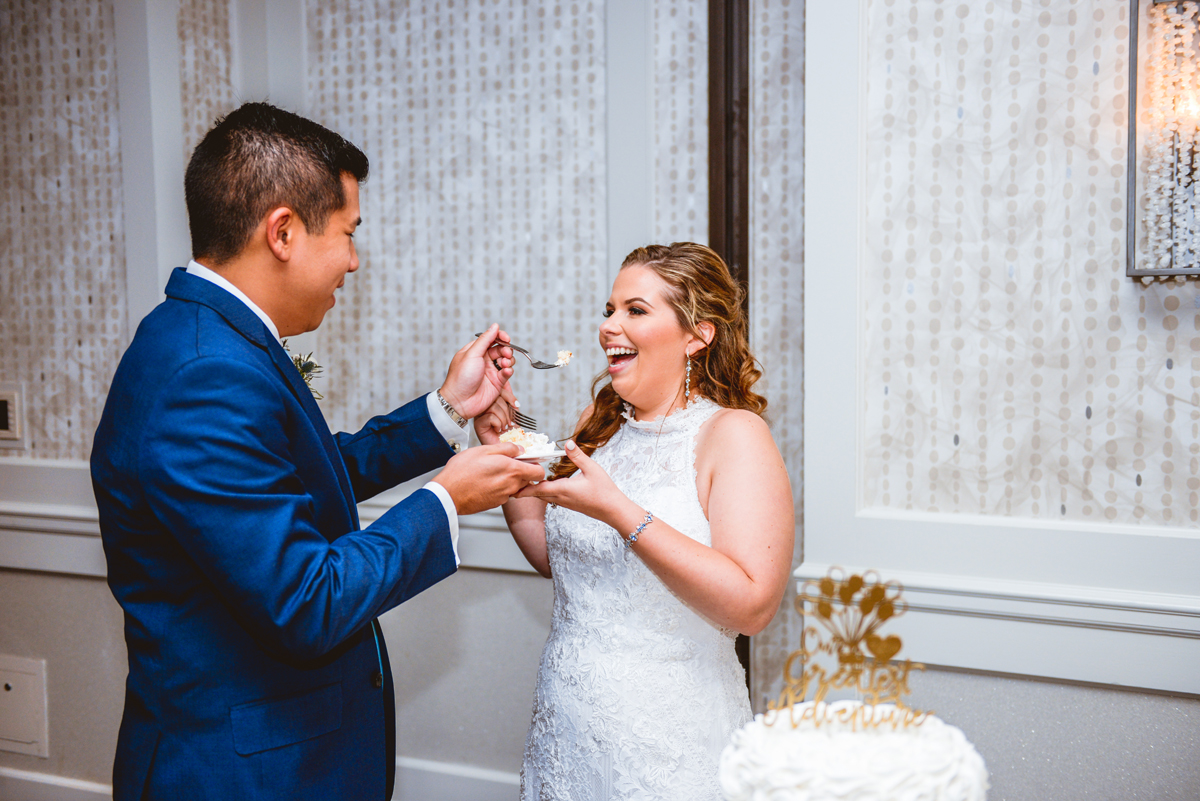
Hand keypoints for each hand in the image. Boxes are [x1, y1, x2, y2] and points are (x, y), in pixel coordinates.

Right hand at [433, 443, 545, 515]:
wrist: (448, 493)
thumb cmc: (462, 471)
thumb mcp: (484, 449)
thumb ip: (506, 448)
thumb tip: (519, 449)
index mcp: (512, 470)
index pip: (539, 472)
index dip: (535, 465)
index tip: (528, 460)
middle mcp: (511, 485)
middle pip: (527, 479)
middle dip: (520, 471)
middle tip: (505, 463)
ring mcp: (504, 496)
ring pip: (515, 486)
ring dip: (508, 480)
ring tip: (491, 472)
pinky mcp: (495, 503)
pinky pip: (503, 493)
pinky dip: (498, 488)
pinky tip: (485, 482)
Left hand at [439, 323, 516, 419]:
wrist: (460, 402)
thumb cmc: (460, 378)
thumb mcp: (472, 354)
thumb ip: (485, 340)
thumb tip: (494, 326)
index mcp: (475, 351)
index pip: (491, 339)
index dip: (500, 337)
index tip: (506, 338)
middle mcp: (483, 360)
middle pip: (500, 349)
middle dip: (506, 350)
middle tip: (506, 354)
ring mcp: (490, 371)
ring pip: (506, 360)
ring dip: (509, 360)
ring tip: (505, 364)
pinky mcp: (497, 382)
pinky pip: (507, 373)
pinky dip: (509, 370)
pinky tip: (506, 371)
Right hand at [473, 388, 516, 444]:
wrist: (506, 450)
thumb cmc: (510, 434)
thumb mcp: (514, 416)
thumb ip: (512, 405)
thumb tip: (512, 393)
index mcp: (492, 403)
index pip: (499, 390)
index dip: (510, 396)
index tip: (517, 405)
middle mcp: (484, 407)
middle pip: (496, 397)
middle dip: (508, 411)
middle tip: (510, 422)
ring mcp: (480, 415)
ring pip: (494, 406)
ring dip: (504, 419)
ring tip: (504, 427)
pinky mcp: (478, 424)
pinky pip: (490, 417)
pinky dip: (498, 424)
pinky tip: (498, 430)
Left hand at [514, 440, 634, 524]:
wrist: (613, 510)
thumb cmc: (604, 491)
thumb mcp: (592, 469)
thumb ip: (578, 456)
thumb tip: (567, 443)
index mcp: (562, 489)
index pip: (537, 489)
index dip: (523, 487)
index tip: (512, 484)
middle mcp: (560, 498)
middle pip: (537, 494)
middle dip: (524, 489)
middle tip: (513, 480)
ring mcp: (565, 503)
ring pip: (544, 497)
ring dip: (534, 490)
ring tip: (526, 481)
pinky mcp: (570, 504)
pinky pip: (552, 498)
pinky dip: (544, 492)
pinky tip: (545, 485)